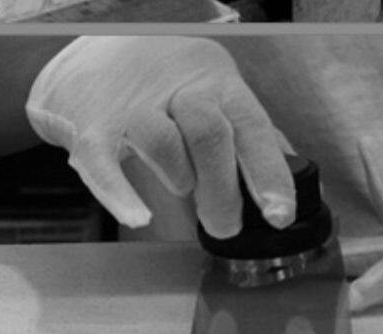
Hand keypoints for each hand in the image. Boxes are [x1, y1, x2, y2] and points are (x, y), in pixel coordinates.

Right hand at [26, 36, 296, 238]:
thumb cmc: (163, 89)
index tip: (279, 215)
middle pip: (209, 134)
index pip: (251, 126)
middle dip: (222, 190)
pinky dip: (121, 195)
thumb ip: (249, 136)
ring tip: (181, 188)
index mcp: (216, 85)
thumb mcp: (212, 96)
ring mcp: (132, 107)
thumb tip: (294, 176)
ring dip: (179, 177)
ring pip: (162, 141)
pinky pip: (104, 164)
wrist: (89, 57)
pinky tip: (138, 217)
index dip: (269, 172)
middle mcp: (177, 89)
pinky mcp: (92, 127)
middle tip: (224, 227)